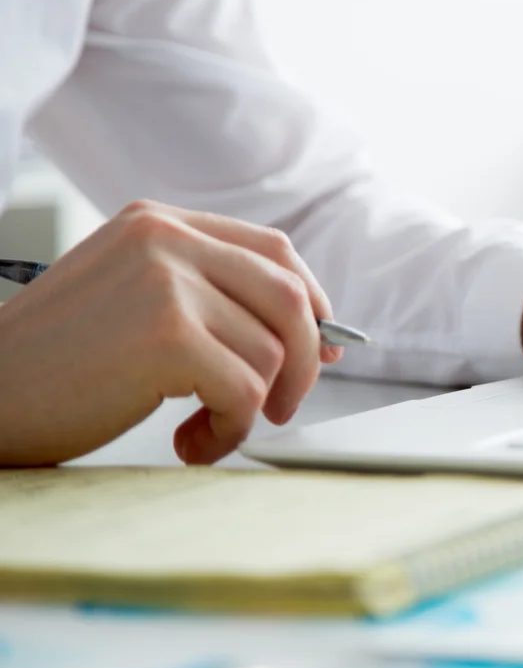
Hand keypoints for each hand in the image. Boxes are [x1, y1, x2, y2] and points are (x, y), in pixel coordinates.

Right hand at [0, 200, 340, 464]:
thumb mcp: (133, 299)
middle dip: (305, 360)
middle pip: (290, 296)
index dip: (312, 303)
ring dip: (251, 409)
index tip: (321, 347)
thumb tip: (317, 334)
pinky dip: (230, 431)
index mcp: (158, 223)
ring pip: (271, 352)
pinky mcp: (166, 335)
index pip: (274, 250)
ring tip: (202, 430)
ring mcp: (165, 282)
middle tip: (282, 406)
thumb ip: (209, 297)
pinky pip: (246, 392)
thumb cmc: (58, 364)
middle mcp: (165, 239)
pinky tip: (190, 444)